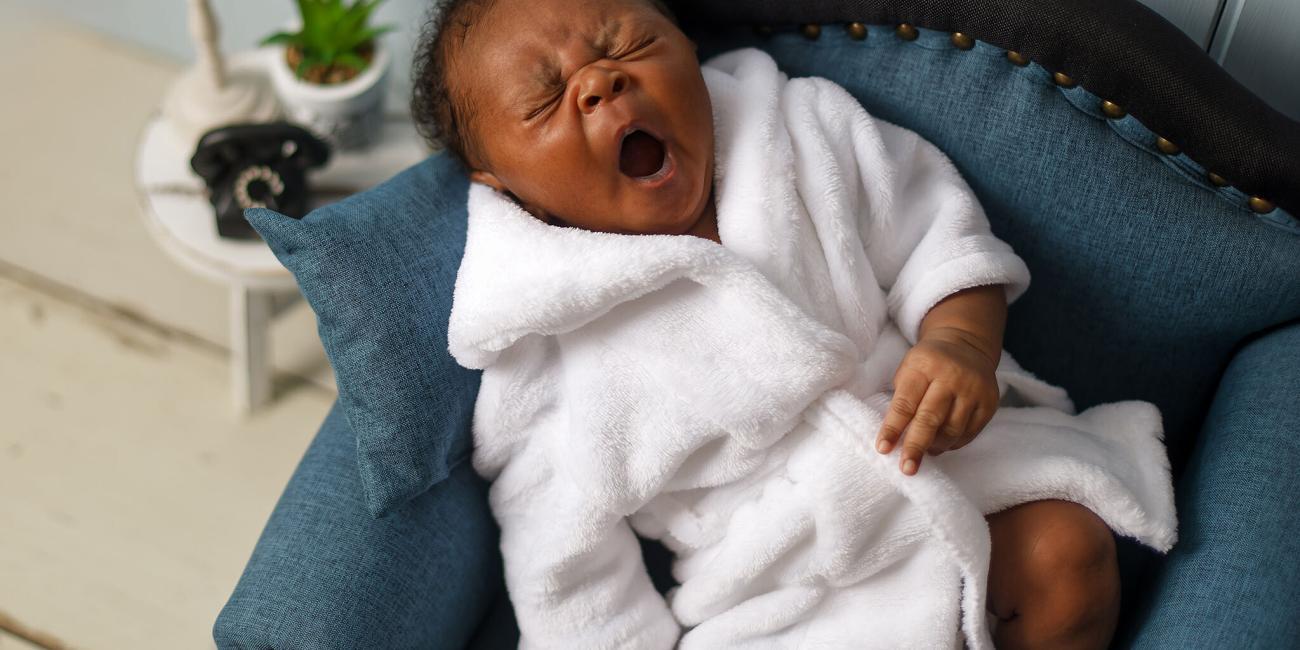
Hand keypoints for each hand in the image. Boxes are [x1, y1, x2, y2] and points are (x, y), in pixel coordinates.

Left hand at [875, 326, 1000, 474]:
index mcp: (924, 366)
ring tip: (925, 452)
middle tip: (906, 468)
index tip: (883, 449)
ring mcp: (974, 390)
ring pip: (952, 430)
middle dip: (916, 447)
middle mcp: (951, 377)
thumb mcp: (909, 368)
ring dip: (935, 446)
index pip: (906, 403)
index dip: (893, 428)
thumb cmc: (928, 363)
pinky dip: (953, 443)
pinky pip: (969, 433)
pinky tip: (942, 444)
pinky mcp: (990, 402)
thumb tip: (894, 438)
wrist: (966, 345)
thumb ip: (902, 398)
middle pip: (930, 419)